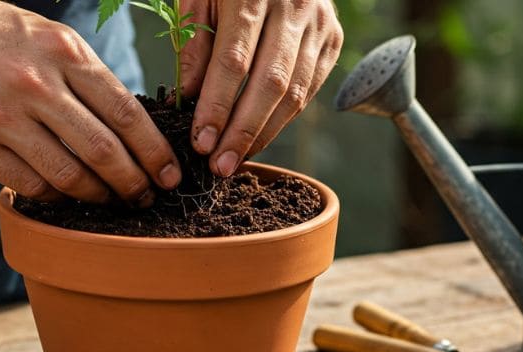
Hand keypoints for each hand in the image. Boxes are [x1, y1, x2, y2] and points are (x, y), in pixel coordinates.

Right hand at [0, 1, 180, 205]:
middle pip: (103, 151)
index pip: (127, 113)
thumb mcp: (47, 36)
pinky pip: (27, 185)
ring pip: (67, 176)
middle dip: (133, 182)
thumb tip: (129, 129)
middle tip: (145, 196)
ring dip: (96, 196)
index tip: (169, 173)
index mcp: (63, 51)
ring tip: (108, 199)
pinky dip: (54, 197)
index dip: (155, 152)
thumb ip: (85, 77)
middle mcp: (34, 84)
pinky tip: (65, 196)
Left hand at [179, 0, 342, 176]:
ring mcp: (319, 23)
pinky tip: (259, 136)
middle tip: (219, 165)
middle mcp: (294, 6)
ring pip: (294, 92)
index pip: (234, 60)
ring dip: (264, 133)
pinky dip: (284, 118)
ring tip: (236, 159)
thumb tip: (190, 97)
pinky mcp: (333, 37)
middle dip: (242, 131)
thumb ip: (193, 43)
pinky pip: (309, 88)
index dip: (217, 105)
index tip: (200, 141)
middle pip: (270, 82)